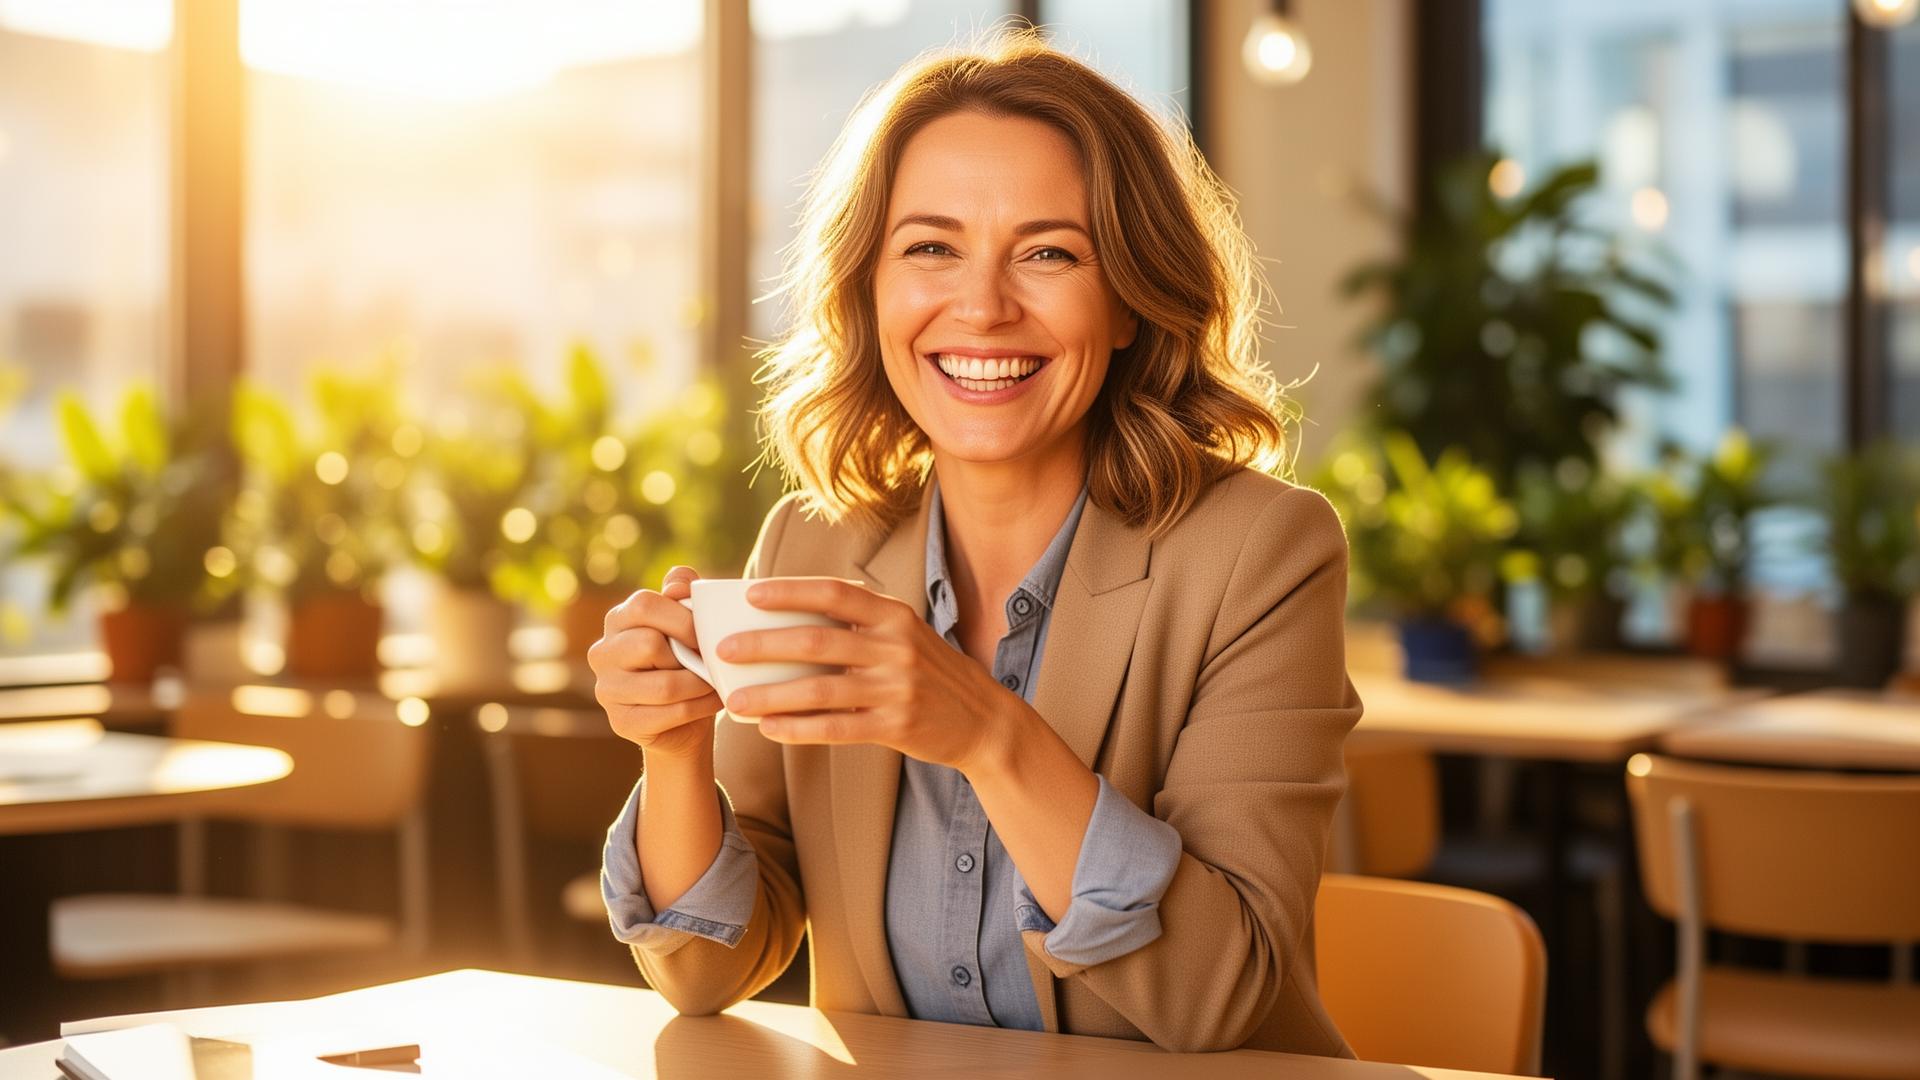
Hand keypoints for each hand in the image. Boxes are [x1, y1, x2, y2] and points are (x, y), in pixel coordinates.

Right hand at [589, 566, 723, 760]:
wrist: (683, 719)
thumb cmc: (687, 661)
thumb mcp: (687, 624)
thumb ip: (682, 595)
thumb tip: (679, 583)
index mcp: (618, 620)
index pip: (644, 605)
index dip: (682, 618)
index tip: (708, 632)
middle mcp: (603, 652)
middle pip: (649, 644)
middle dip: (691, 654)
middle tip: (714, 660)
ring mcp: (607, 689)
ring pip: (664, 685)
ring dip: (701, 684)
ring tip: (718, 681)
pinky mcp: (621, 722)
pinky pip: (670, 713)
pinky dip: (700, 707)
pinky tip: (713, 701)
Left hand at [715, 577, 1027, 773]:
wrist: (984, 721)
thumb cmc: (931, 674)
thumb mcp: (905, 635)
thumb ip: (860, 625)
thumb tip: (790, 618)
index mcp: (895, 616)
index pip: (834, 594)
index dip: (789, 591)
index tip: (749, 594)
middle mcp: (896, 648)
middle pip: (816, 642)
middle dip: (763, 645)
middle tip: (723, 650)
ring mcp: (897, 689)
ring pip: (819, 690)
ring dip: (770, 695)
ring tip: (733, 700)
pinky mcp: (896, 727)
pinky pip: (836, 728)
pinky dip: (798, 729)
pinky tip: (769, 729)